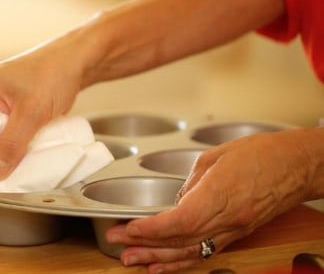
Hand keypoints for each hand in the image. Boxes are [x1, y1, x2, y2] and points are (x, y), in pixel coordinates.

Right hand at [0, 39, 84, 179]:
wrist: (79, 60)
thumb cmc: (53, 73)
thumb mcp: (31, 113)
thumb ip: (12, 143)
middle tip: (4, 173)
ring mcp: (3, 100)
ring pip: (0, 135)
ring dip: (10, 148)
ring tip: (19, 164)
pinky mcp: (18, 106)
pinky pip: (13, 130)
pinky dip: (21, 142)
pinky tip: (29, 152)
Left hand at [105, 128, 323, 272]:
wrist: (298, 165)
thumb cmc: (263, 153)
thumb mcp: (216, 156)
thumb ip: (190, 182)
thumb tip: (175, 200)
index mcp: (222, 195)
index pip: (181, 222)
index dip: (152, 229)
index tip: (129, 228)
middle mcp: (229, 219)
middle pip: (180, 240)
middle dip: (145, 245)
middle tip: (118, 245)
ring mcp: (234, 229)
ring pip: (191, 251)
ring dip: (158, 258)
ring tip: (132, 260)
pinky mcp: (237, 233)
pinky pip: (205, 252)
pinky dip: (181, 261)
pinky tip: (162, 266)